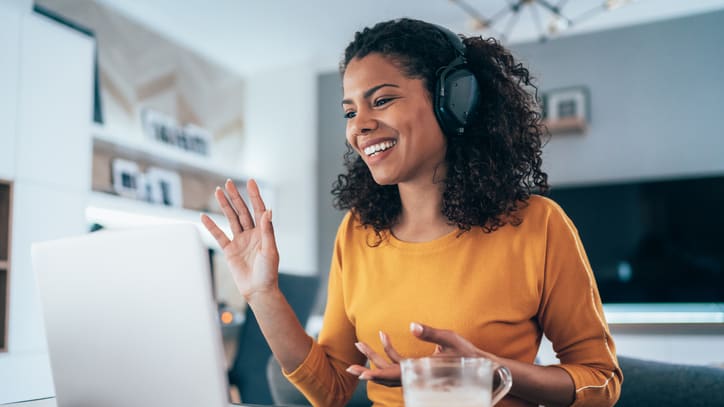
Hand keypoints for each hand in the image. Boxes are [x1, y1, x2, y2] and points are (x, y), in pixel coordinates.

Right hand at [200, 179, 278, 300]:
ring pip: (231, 219)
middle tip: (229, 183)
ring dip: (225, 206)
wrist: (258, 291)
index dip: (254, 195)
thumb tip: (268, 211)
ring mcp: (240, 241)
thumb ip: (267, 231)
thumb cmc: (268, 273)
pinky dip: (211, 226)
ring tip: (217, 191)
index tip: (250, 181)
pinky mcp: (230, 250)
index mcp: (263, 232)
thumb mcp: (270, 250)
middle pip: (242, 211)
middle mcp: (251, 234)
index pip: (258, 209)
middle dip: (236, 197)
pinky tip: (204, 216)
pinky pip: (219, 236)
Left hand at [346, 322, 495, 386]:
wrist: (481, 367)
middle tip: (349, 366)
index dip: (376, 374)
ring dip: (375, 357)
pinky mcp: (419, 368)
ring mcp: (417, 373)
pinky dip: (389, 352)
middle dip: (368, 368)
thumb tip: (412, 325)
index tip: (360, 373)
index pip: (394, 375)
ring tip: (361, 343)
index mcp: (421, 372)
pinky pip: (399, 363)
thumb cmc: (467, 354)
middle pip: (386, 374)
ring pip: (391, 369)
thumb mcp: (450, 339)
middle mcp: (416, 375)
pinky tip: (384, 336)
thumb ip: (430, 332)